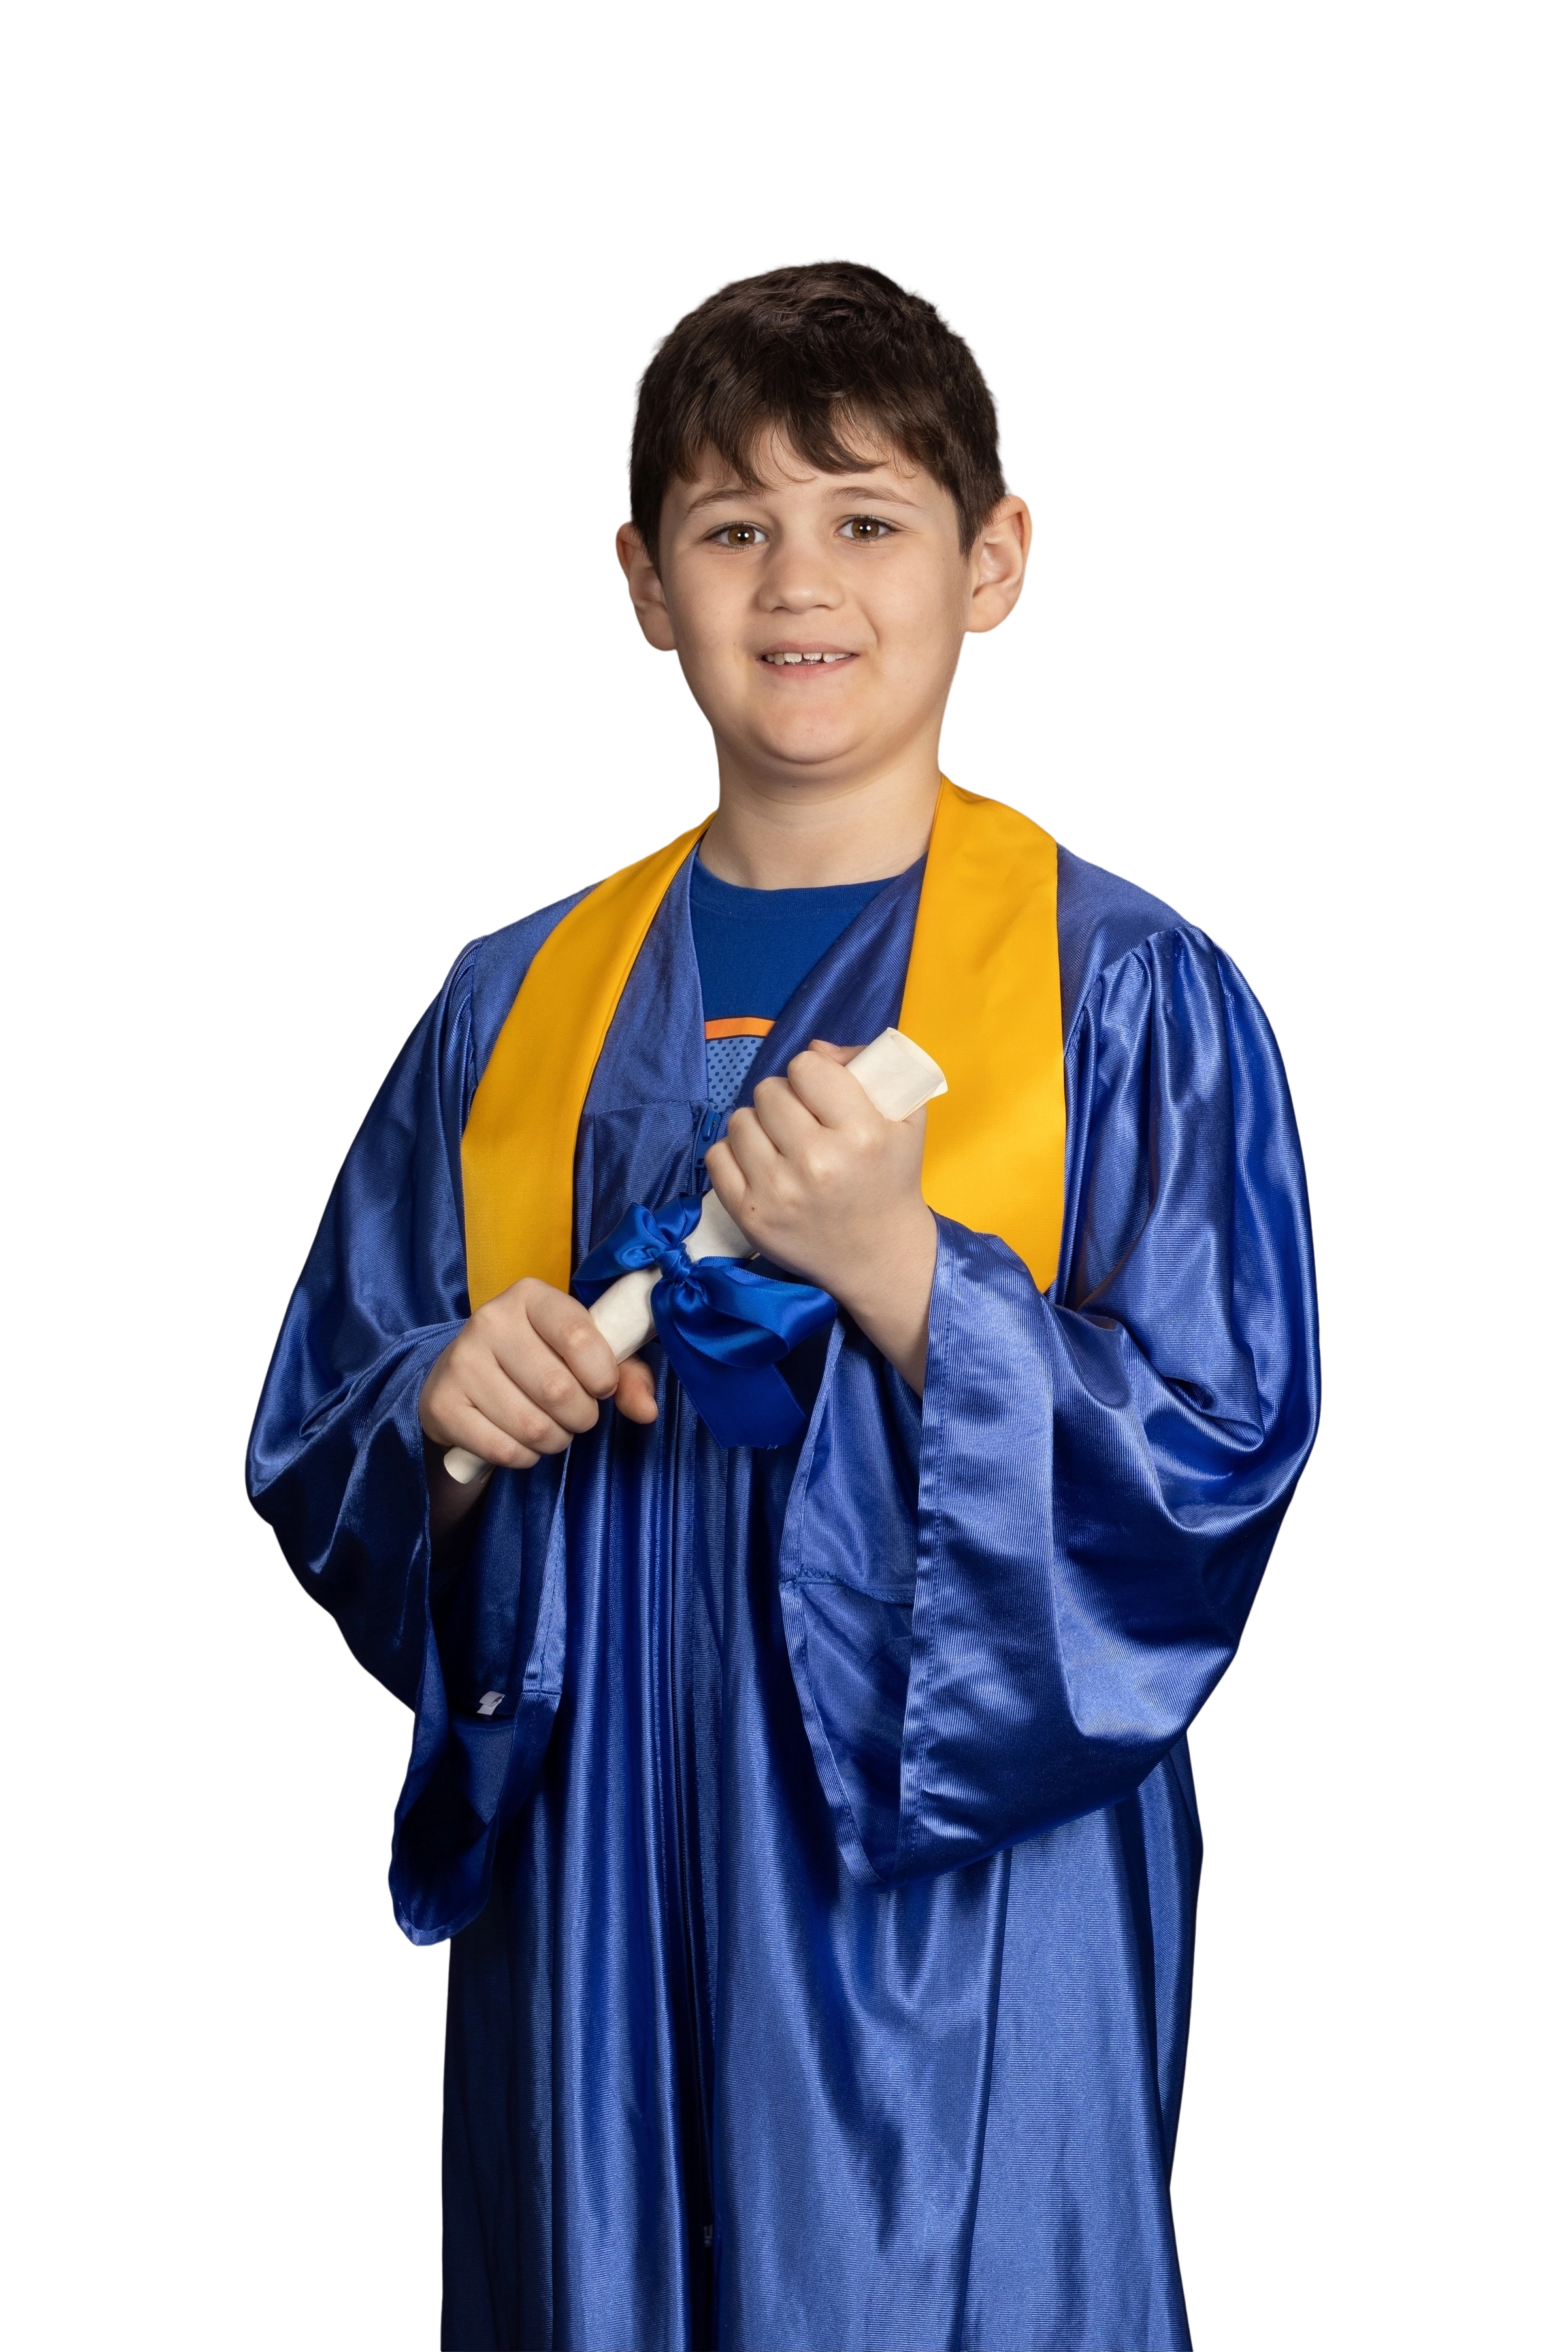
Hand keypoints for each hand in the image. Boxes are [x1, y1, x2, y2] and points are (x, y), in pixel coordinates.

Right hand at [419, 1276, 658, 1475]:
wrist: (462, 1378)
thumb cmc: (537, 1359)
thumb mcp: (585, 1354)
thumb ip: (626, 1375)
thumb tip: (647, 1410)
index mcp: (530, 1296)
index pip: (580, 1337)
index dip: (602, 1375)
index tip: (602, 1386)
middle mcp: (490, 1320)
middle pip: (559, 1390)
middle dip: (581, 1416)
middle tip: (576, 1414)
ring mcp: (461, 1361)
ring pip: (533, 1426)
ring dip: (555, 1440)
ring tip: (550, 1428)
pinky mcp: (442, 1403)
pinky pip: (503, 1449)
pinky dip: (524, 1457)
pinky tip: (520, 1441)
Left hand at [703, 1041, 937, 1390]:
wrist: (879, 1255)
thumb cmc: (890, 1179)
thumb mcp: (905, 1118)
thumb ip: (869, 1068)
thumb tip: (817, 1049)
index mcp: (860, 1133)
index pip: (806, 1066)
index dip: (813, 1075)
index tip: (823, 1098)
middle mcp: (817, 1162)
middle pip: (769, 1091)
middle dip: (785, 1100)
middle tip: (803, 1125)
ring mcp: (778, 1191)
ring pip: (739, 1120)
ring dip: (758, 1127)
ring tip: (782, 1146)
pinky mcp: (749, 1214)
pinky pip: (716, 1157)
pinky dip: (734, 1155)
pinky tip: (762, 1166)